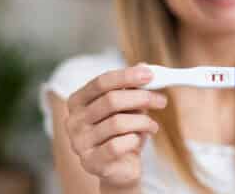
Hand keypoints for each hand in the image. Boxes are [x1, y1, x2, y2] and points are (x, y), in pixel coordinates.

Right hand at [66, 65, 167, 189]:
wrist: (119, 168)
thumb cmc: (122, 132)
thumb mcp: (128, 107)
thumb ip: (132, 87)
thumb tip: (144, 66)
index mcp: (78, 101)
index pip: (101, 82)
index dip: (126, 76)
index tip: (150, 75)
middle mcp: (73, 121)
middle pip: (111, 100)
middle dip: (141, 98)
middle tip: (161, 100)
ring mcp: (79, 143)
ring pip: (118, 123)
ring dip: (142, 122)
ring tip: (152, 125)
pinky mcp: (91, 162)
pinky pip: (118, 145)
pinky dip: (135, 139)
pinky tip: (139, 139)